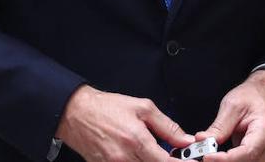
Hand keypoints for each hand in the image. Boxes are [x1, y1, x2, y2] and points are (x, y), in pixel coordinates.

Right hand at [55, 85, 193, 161]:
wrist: (76, 112)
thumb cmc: (106, 107)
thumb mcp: (141, 108)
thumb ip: (167, 126)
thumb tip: (186, 140)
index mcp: (137, 140)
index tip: (188, 161)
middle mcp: (125, 157)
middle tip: (167, 155)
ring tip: (148, 153)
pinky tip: (136, 156)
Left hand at [199, 70, 264, 161]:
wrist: (264, 94)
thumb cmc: (252, 97)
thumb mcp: (232, 105)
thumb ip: (219, 126)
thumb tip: (203, 139)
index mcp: (264, 130)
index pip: (247, 152)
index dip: (227, 159)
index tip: (208, 157)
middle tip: (204, 157)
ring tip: (211, 156)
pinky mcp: (260, 155)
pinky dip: (233, 161)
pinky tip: (219, 157)